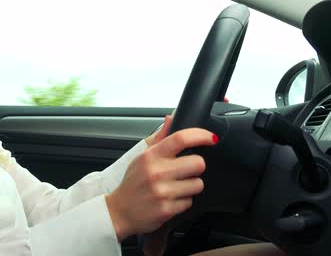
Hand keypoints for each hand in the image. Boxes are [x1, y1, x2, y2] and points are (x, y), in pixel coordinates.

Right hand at [105, 116, 216, 240]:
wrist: (119, 211)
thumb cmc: (132, 183)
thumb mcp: (141, 157)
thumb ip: (159, 137)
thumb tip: (171, 118)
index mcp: (151, 156)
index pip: (181, 139)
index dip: (200, 135)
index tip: (210, 138)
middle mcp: (157, 172)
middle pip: (198, 163)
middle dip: (195, 167)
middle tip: (185, 171)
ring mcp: (162, 192)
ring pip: (198, 184)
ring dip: (191, 186)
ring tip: (176, 187)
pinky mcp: (167, 209)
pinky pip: (189, 202)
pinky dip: (183, 201)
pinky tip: (171, 199)